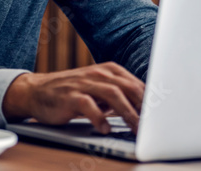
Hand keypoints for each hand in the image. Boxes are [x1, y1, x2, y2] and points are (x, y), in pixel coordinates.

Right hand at [0, 62, 143, 133]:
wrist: (37, 91)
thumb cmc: (71, 93)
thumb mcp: (97, 90)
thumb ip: (118, 96)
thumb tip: (145, 111)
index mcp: (108, 70)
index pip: (136, 84)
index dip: (151, 100)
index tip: (163, 116)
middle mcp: (98, 74)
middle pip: (128, 88)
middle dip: (144, 107)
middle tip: (155, 126)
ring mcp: (83, 83)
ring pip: (113, 94)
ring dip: (128, 113)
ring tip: (137, 129)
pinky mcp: (70, 96)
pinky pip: (88, 105)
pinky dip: (99, 118)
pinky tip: (105, 129)